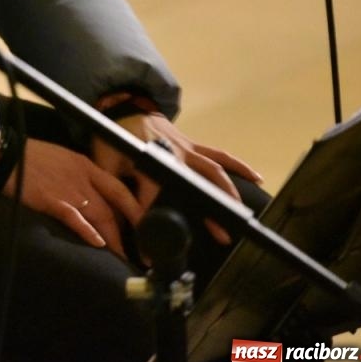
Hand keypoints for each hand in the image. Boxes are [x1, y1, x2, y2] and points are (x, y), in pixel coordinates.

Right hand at [3, 138, 144, 258]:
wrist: (5, 153)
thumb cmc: (30, 156)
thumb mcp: (62, 158)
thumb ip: (79, 174)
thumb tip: (91, 194)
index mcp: (85, 165)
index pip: (118, 189)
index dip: (135, 209)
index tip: (145, 226)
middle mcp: (83, 178)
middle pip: (113, 207)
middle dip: (129, 230)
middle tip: (138, 250)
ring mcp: (69, 190)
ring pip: (100, 215)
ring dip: (113, 238)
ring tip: (121, 255)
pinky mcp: (52, 201)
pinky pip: (75, 219)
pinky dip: (88, 232)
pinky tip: (97, 244)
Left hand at [91, 113, 262, 245]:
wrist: (124, 108)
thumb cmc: (112, 140)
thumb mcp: (104, 164)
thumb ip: (113, 190)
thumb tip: (117, 222)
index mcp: (148, 163)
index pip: (151, 199)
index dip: (152, 225)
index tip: (152, 252)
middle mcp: (172, 156)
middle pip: (195, 186)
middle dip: (208, 211)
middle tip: (221, 235)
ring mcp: (187, 149)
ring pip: (213, 171)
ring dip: (228, 192)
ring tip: (240, 214)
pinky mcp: (194, 145)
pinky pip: (219, 155)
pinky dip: (238, 165)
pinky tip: (256, 177)